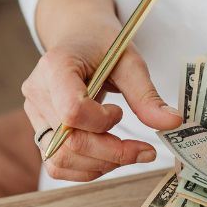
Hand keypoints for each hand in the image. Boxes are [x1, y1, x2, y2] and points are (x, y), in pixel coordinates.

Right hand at [22, 36, 181, 181]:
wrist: (79, 38)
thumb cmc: (101, 46)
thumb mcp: (129, 60)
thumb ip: (146, 95)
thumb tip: (172, 123)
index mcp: (55, 67)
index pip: (71, 111)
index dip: (101, 122)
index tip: (120, 112)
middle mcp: (37, 92)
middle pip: (68, 142)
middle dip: (111, 153)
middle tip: (143, 149)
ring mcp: (34, 113)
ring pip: (61, 159)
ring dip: (100, 164)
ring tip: (125, 151)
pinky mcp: (39, 130)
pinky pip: (57, 164)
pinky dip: (86, 168)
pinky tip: (107, 156)